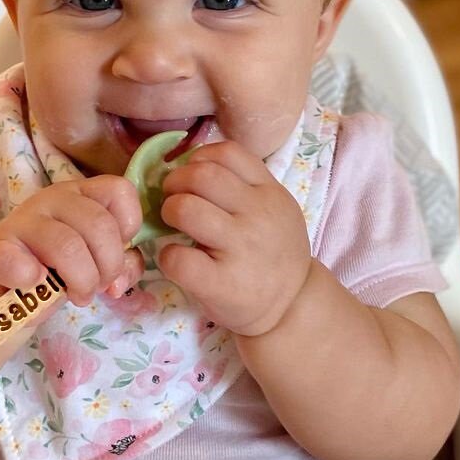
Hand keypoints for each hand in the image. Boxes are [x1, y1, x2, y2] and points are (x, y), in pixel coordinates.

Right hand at [0, 176, 145, 308]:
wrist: (6, 288)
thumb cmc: (58, 269)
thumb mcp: (96, 262)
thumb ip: (122, 266)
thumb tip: (117, 284)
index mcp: (81, 194)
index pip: (119, 190)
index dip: (128, 226)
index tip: (117, 252)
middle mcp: (52, 199)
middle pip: (99, 225)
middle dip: (109, 266)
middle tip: (98, 286)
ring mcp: (21, 222)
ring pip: (67, 245)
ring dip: (82, 281)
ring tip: (77, 295)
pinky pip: (15, 262)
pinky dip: (29, 277)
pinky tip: (36, 284)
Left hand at [156, 141, 311, 336]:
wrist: (292, 305)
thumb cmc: (272, 252)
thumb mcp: (275, 208)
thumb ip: (244, 185)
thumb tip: (190, 165)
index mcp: (269, 192)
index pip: (228, 153)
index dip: (199, 158)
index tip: (192, 174)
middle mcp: (257, 215)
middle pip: (202, 175)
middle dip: (175, 182)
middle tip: (172, 198)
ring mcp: (241, 249)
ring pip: (187, 209)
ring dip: (169, 212)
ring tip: (173, 226)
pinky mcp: (222, 284)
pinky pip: (179, 258)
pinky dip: (168, 256)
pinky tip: (175, 259)